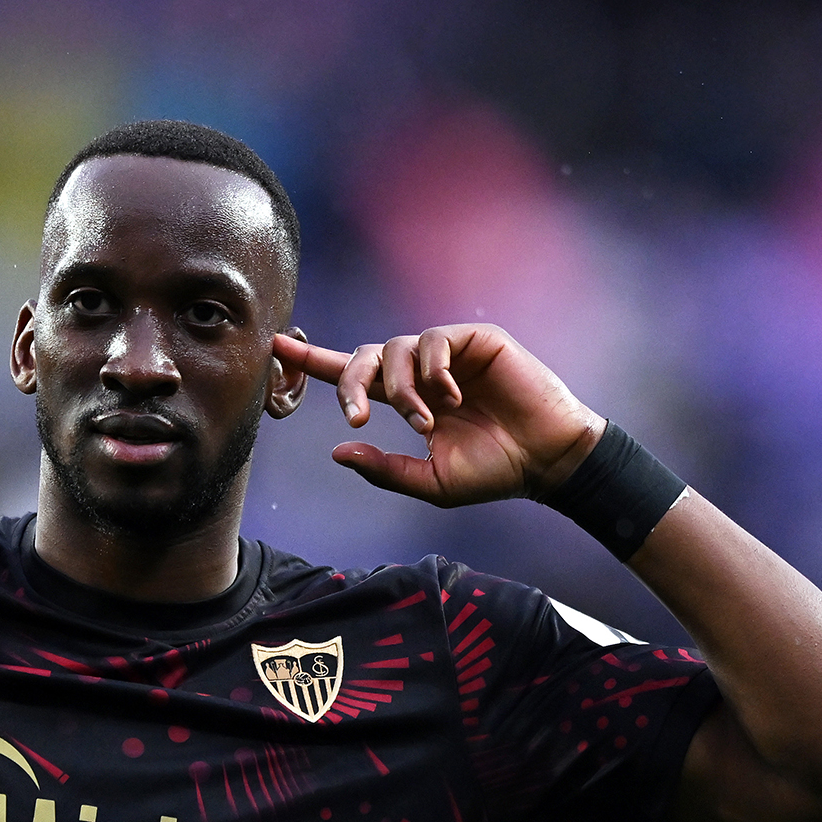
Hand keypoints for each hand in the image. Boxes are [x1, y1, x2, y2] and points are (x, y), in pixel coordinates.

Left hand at [272, 324, 603, 506]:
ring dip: (401, 388)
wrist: (546, 461)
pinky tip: (453, 398)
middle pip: (366, 356)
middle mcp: (423, 373)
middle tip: (357, 417)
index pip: (354, 374)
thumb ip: (384, 468)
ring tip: (426, 421)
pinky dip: (433, 371)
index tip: (276, 348)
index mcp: (408, 400)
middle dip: (350, 382)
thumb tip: (336, 452)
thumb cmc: (493, 472)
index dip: (314, 361)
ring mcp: (449, 354)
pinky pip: (433, 341)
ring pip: (397, 348)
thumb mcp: (429, 481)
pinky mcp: (475, 340)